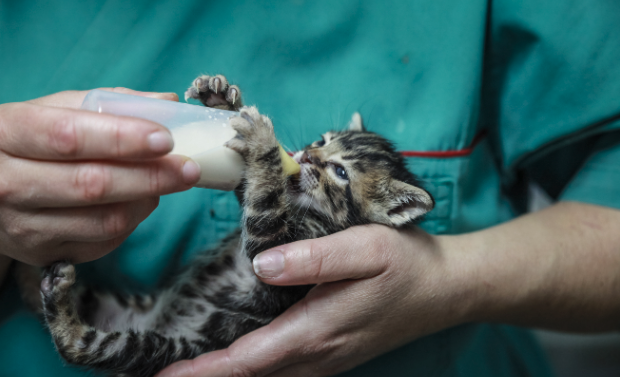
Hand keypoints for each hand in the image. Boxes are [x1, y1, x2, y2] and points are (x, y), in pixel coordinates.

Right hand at [0, 88, 200, 265]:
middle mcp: (6, 184)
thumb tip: (168, 103)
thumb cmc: (31, 140)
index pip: (68, 137)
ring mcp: (22, 226)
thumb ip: (111, 103)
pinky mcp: (40, 254)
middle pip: (92, 185)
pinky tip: (141, 200)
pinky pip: (103, 242)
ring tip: (169, 181)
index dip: (122, 138)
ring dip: (148, 200)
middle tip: (190, 168)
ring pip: (104, 220)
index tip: (165, 139)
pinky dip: (133, 221)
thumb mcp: (56, 110)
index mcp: (6, 134)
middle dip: (151, 176)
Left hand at [157, 225, 473, 376]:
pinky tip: (234, 361)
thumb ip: (315, 258)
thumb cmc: (406, 265)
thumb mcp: (366, 249)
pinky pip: (279, 371)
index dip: (203, 373)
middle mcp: (316, 356)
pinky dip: (248, 371)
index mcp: (316, 330)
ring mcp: (325, 360)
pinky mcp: (331, 354)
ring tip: (184, 370)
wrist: (445, 290)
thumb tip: (263, 266)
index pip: (247, 361)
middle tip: (158, 374)